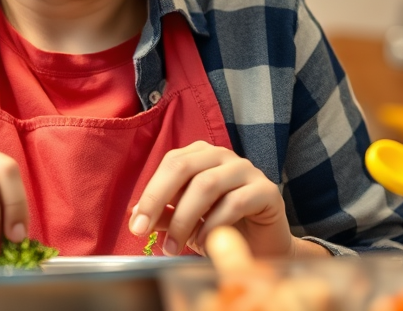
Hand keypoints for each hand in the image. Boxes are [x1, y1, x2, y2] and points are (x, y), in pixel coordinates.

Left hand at [128, 141, 293, 258]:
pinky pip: (234, 202)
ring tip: (174, 246)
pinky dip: (213, 225)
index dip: (150, 193)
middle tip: (145, 232)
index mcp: (201, 155)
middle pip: (183, 167)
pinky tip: (204, 243)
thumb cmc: (223, 229)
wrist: (265, 248)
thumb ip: (165, 215)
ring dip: (185, 219)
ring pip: (207, 184)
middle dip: (158, 200)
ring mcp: (247, 169)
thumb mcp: (188, 222)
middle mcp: (223, 156)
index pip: (170, 163)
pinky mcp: (267, 190)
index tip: (135, 225)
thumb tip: (135, 215)